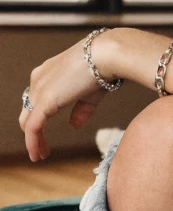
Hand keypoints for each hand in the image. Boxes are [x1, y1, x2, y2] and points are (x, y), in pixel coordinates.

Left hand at [18, 34, 115, 161]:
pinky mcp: (44, 101)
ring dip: (33, 141)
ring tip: (40, 155)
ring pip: (28, 121)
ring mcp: (39, 89)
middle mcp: (38, 80)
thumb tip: (74, 125)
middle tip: (42, 149)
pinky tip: (38, 155)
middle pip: (28, 112)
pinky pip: (33, 127)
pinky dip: (33, 143)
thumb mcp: (90, 93)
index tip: (45, 134)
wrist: (106, 55)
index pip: (35, 101)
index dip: (38, 118)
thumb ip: (80, 110)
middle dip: (33, 132)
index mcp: (47, 73)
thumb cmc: (103, 68)